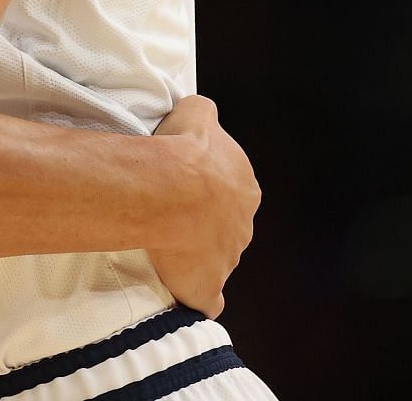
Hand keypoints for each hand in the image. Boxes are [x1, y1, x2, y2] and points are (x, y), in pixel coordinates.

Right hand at [146, 95, 260, 319]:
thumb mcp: (197, 113)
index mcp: (245, 188)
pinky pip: (208, 298)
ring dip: (196, 254)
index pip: (229, 192)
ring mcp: (228, 259)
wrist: (171, 190)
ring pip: (216, 259)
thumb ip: (204, 114)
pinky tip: (187, 294)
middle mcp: (243, 226)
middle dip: (205, 224)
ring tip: (166, 246)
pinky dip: (200, 297)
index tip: (184, 188)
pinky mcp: (208, 286)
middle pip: (226, 227)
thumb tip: (203, 112)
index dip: (207, 191)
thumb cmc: (184, 151)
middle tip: (174, 216)